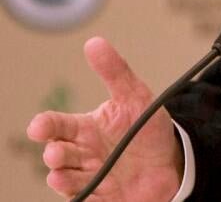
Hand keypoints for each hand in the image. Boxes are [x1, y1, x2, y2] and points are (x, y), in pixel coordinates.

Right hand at [26, 37, 182, 200]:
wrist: (173, 161)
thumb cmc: (148, 128)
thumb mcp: (136, 96)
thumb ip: (115, 72)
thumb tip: (94, 43)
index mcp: (85, 129)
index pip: (56, 125)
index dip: (44, 126)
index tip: (39, 127)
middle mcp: (83, 154)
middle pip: (56, 154)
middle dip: (53, 153)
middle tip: (58, 151)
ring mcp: (91, 178)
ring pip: (64, 179)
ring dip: (61, 177)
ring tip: (61, 174)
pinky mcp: (102, 198)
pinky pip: (84, 201)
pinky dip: (81, 198)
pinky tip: (83, 194)